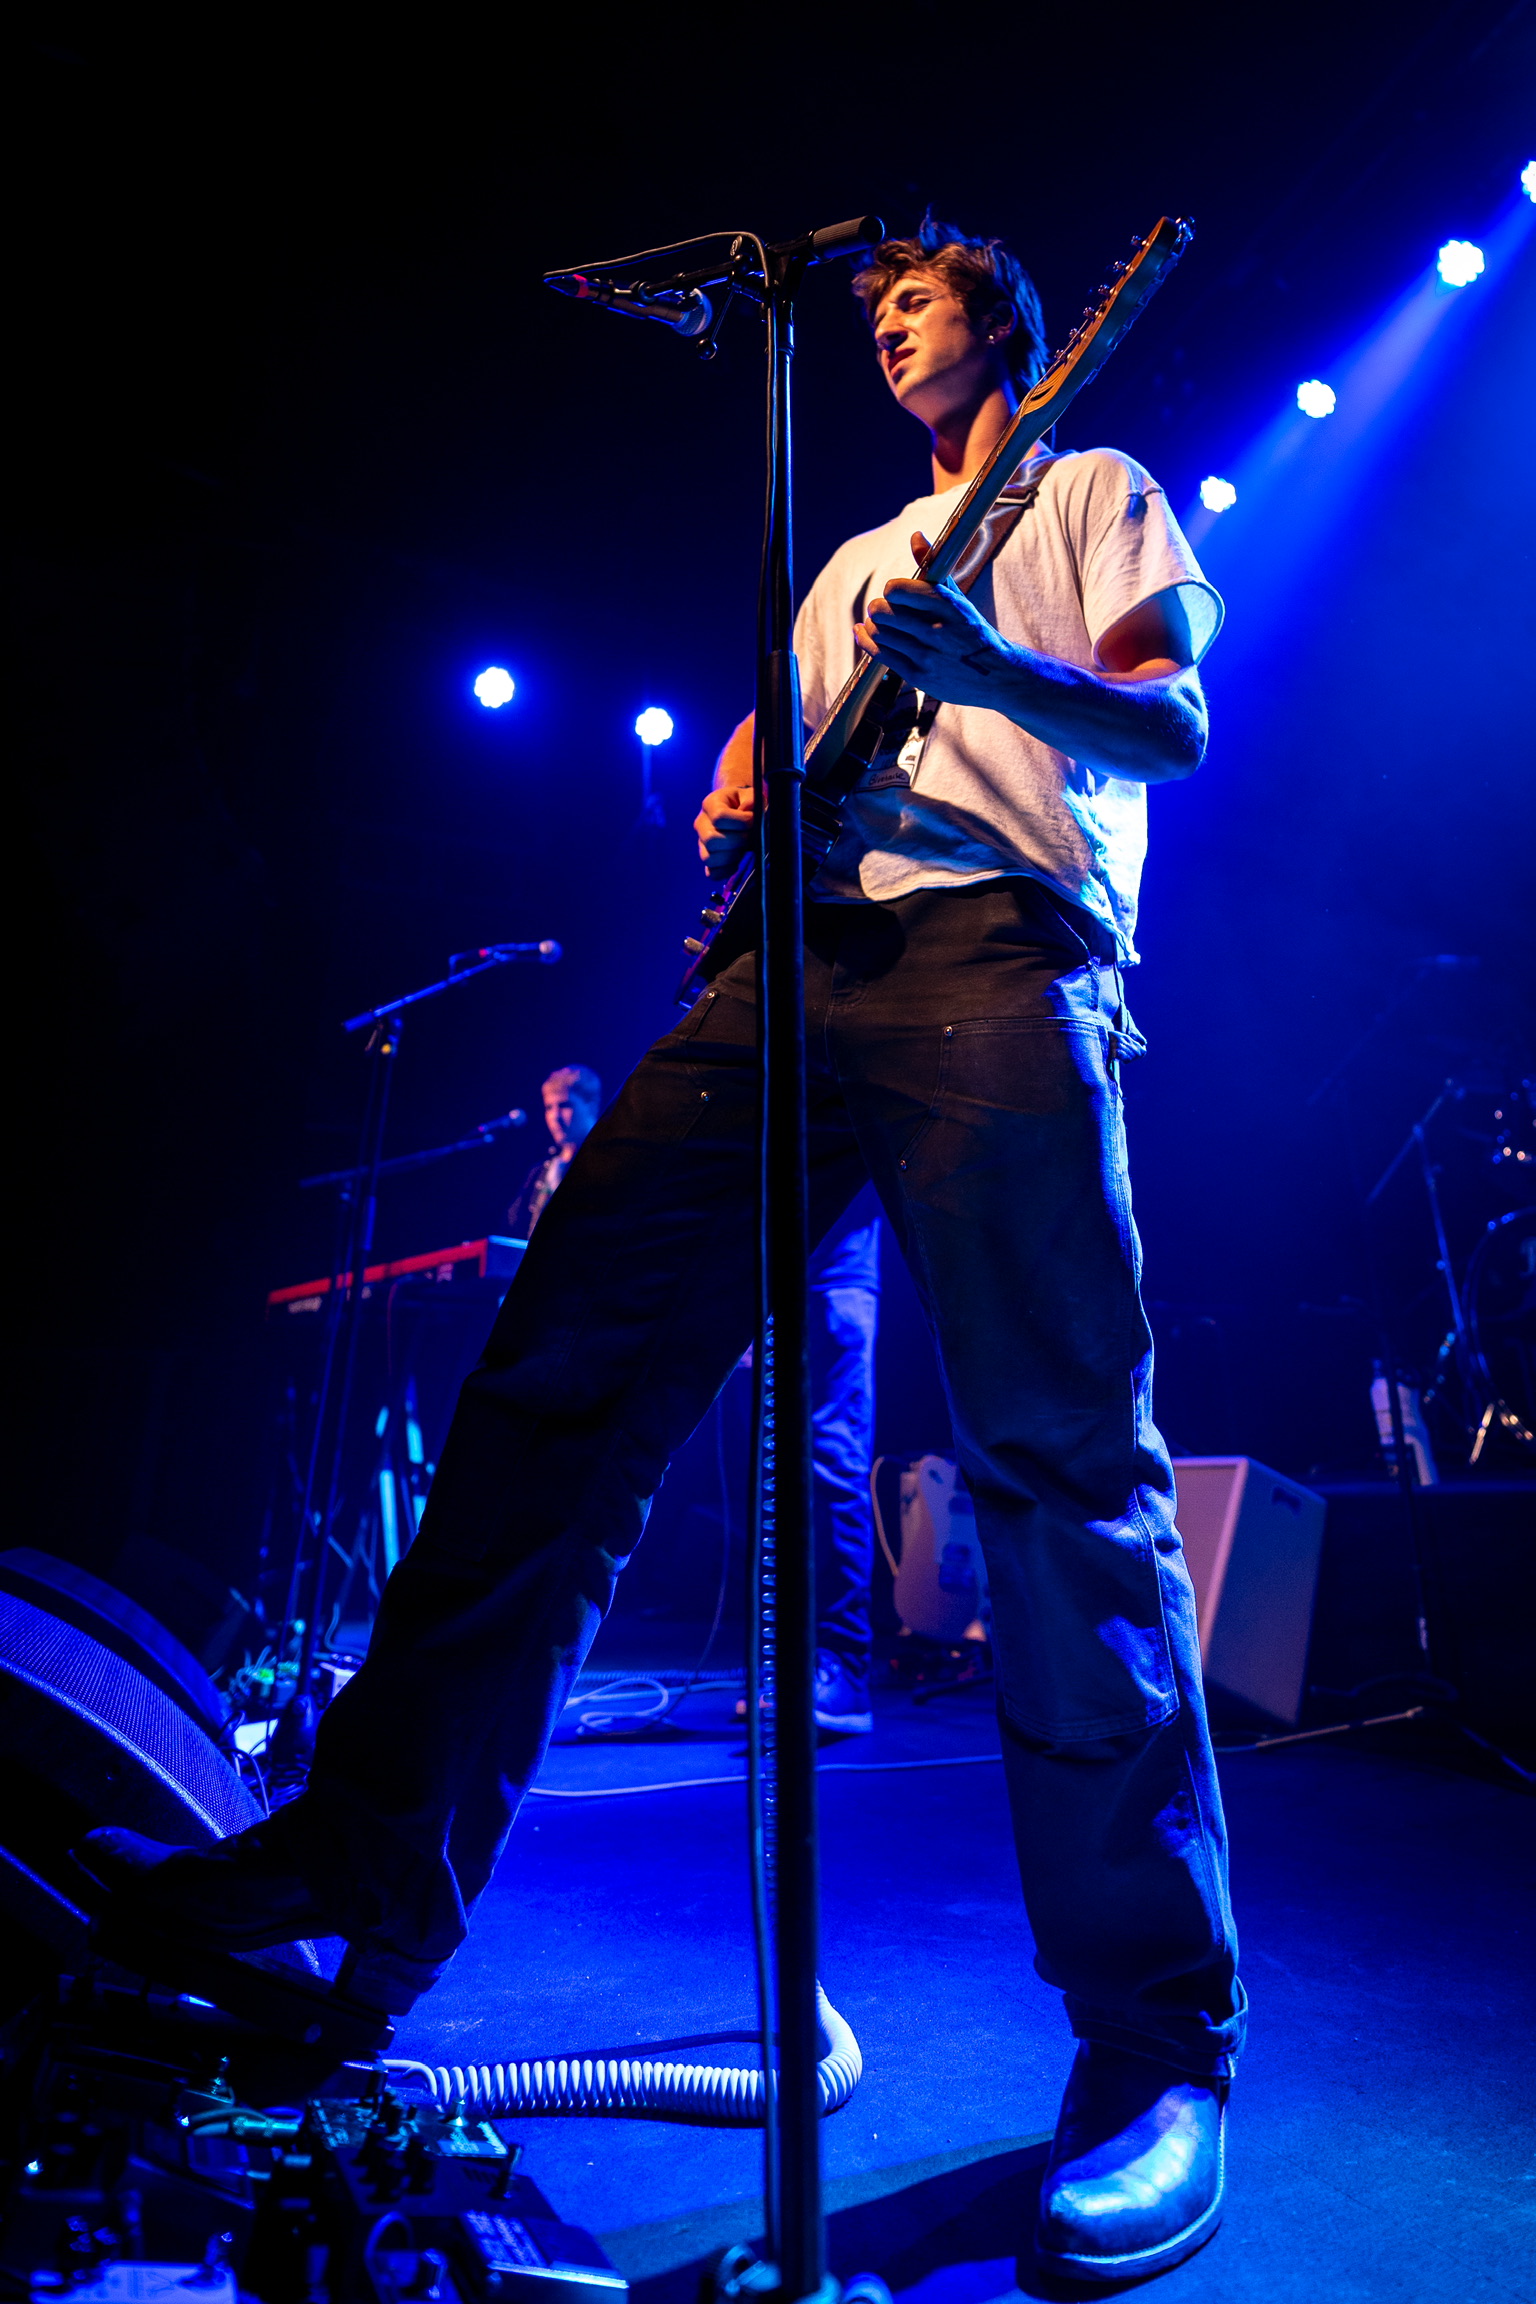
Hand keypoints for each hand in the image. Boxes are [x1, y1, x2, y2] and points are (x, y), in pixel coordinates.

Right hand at [694, 781, 755, 875]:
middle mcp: (701, 823)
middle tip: (749, 836)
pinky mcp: (708, 858)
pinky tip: (736, 862)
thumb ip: (751, 800)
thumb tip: (746, 810)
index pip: (720, 817)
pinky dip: (725, 872)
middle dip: (737, 841)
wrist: (739, 809)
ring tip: (742, 848)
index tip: (752, 820)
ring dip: (731, 856)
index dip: (740, 822)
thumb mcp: (751, 795)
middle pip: (712, 840)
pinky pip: (711, 873)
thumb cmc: (745, 802)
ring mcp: (702, 842)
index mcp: (710, 804)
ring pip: (709, 858)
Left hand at [854, 529, 1020, 707]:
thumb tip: (915, 536)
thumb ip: (934, 567)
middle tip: (882, 609)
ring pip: (880, 633)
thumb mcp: (958, 598)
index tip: (894, 593)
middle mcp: (937, 631)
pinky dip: (867, 640)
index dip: (892, 590)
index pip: (899, 590)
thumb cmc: (972, 630)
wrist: (996, 675)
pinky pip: (880, 654)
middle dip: (879, 608)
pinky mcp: (920, 676)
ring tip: (879, 623)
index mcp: (948, 605)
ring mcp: (928, 656)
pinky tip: (863, 632)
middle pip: (884, 612)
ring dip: (873, 625)